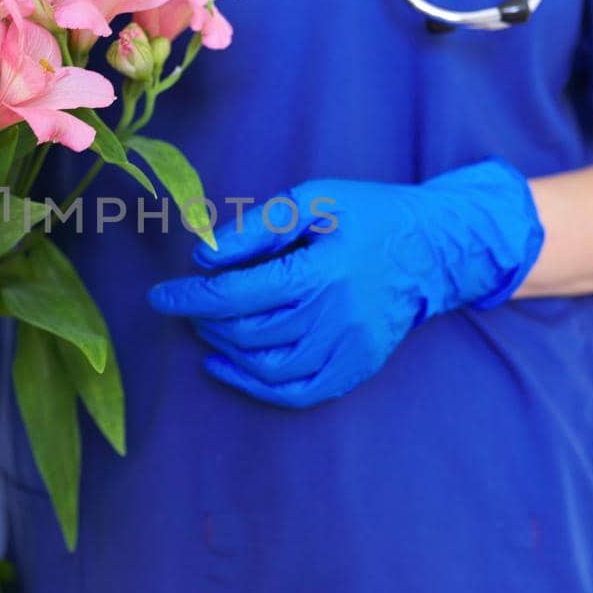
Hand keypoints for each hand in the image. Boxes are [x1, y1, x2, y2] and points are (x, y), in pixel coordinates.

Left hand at [147, 159, 542, 407]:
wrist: (433, 249)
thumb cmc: (366, 216)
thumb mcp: (313, 199)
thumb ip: (257, 225)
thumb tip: (204, 256)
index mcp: (324, 270)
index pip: (239, 293)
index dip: (191, 297)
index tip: (159, 295)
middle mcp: (339, 317)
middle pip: (249, 331)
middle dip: (206, 320)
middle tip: (188, 303)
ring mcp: (351, 349)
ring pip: (269, 366)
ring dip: (225, 350)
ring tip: (207, 327)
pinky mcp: (357, 368)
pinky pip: (298, 393)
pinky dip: (255, 386)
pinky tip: (226, 366)